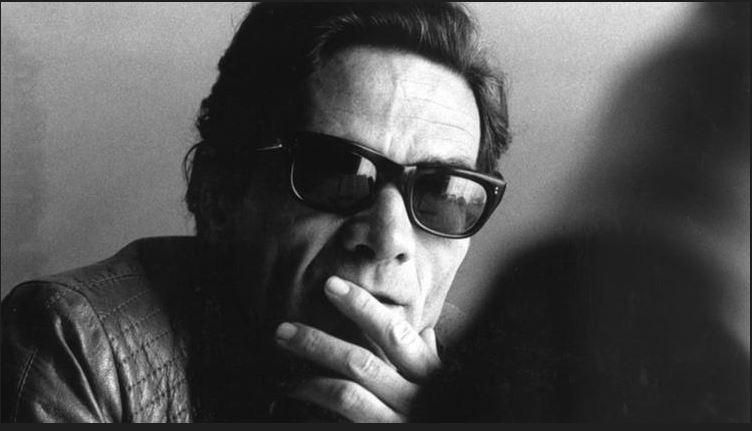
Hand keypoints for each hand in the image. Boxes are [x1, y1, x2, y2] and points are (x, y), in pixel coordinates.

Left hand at [273, 276, 440, 421]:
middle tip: (283, 330)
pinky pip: (345, 419)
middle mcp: (414, 396)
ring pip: (346, 394)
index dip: (362, 307)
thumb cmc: (445, 409)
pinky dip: (318, 407)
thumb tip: (425, 331)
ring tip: (283, 377)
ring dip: (308, 381)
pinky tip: (299, 400)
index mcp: (429, 372)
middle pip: (360, 362)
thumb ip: (432, 359)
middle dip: (317, 343)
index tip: (331, 285)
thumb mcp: (446, 384)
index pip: (394, 332)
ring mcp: (396, 420)